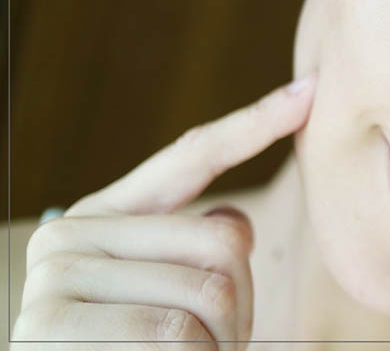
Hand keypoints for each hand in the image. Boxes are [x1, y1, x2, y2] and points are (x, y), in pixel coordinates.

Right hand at [11, 75, 316, 349]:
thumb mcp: (168, 292)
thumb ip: (196, 245)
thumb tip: (237, 223)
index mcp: (103, 215)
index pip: (193, 156)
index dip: (257, 122)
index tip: (311, 90)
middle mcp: (69, 233)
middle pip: (224, 242)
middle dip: (242, 304)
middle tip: (219, 341)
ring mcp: (56, 276)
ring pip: (208, 295)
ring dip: (221, 342)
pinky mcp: (51, 323)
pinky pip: (174, 336)